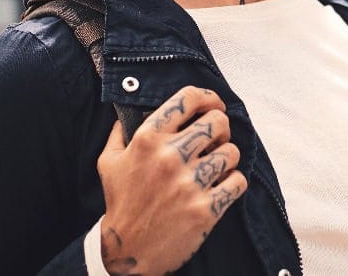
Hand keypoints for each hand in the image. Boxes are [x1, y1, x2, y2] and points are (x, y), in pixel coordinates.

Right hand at [96, 86, 246, 274]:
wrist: (128, 250)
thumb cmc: (121, 202)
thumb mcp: (109, 162)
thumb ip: (119, 133)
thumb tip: (125, 112)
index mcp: (147, 139)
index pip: (189, 98)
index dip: (209, 97)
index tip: (214, 105)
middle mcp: (169, 157)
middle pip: (218, 122)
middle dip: (221, 129)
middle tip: (215, 140)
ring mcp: (189, 184)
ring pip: (232, 151)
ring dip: (227, 157)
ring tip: (216, 166)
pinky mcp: (206, 208)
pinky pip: (238, 181)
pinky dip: (234, 182)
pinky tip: (222, 185)